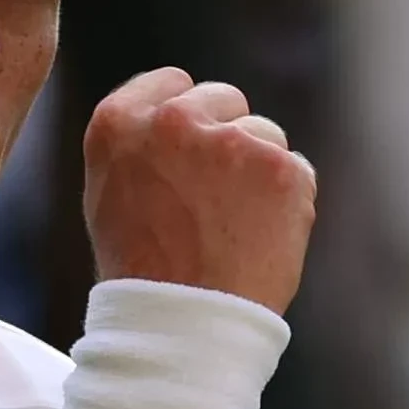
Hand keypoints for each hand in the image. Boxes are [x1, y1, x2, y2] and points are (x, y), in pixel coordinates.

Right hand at [83, 68, 315, 314]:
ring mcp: (230, 141)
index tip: (187, 152)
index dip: (186, 116)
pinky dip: (287, 202)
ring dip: (257, 171)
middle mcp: (171, 121)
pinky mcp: (281, 168)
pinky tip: (260, 238)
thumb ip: (141, 146)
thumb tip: (181, 115)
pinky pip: (296, 170)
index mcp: (118, 123)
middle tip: (211, 200)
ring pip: (264, 133)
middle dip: (225, 136)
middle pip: (222, 98)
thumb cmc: (143, 270)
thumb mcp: (111, 195)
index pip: (171, 83)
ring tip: (231, 228)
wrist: (183, 326)